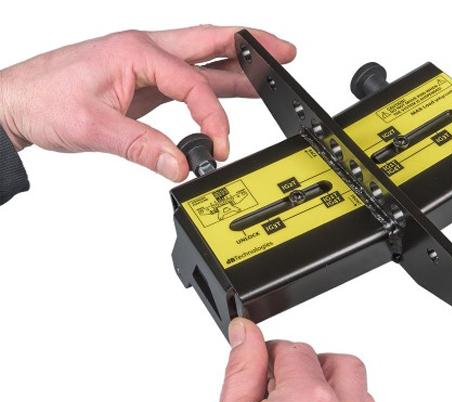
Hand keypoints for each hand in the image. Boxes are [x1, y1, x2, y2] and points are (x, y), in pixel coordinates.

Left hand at [0, 26, 295, 180]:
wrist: (14, 101)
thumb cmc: (43, 99)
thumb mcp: (95, 127)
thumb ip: (144, 148)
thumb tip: (181, 166)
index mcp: (136, 51)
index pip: (194, 82)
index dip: (213, 117)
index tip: (221, 146)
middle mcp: (145, 50)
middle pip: (211, 43)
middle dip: (251, 45)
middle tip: (283, 52)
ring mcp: (146, 64)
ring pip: (202, 60)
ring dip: (237, 67)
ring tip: (268, 74)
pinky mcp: (144, 81)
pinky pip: (188, 79)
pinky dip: (213, 86)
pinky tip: (228, 93)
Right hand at [204, 318, 379, 401]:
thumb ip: (241, 371)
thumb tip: (245, 333)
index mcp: (307, 401)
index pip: (295, 350)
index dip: (272, 356)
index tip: (262, 369)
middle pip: (339, 364)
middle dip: (310, 367)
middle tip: (282, 388)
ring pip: (359, 393)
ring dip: (333, 392)